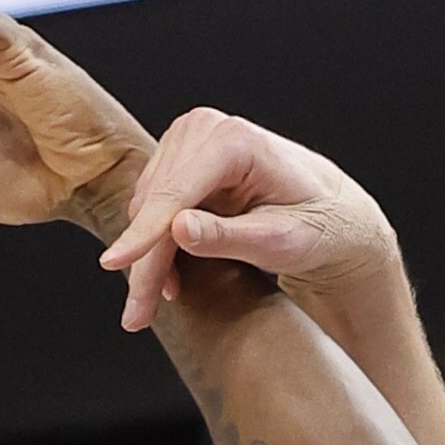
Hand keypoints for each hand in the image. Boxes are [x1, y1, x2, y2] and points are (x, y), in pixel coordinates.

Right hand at [97, 108, 400, 332]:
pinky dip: (155, 245)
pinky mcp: (179, 158)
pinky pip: (152, 206)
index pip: (175, 192)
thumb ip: (229, 237)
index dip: (144, 234)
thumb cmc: (318, 226)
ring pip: (146, 208)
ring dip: (148, 259)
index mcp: (236, 141)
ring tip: (156, 302)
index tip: (113, 264)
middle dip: (144, 262)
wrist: (330, 214)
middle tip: (136, 316)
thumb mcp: (282, 242)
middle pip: (155, 204)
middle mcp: (206, 129)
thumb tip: (177, 230)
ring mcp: (189, 140)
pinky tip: (169, 278)